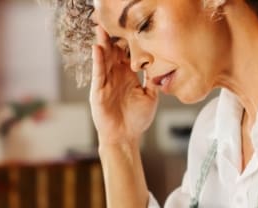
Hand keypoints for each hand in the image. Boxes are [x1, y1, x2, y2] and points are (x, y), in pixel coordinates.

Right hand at [90, 26, 158, 145]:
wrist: (126, 137)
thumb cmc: (137, 119)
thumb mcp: (150, 97)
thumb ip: (152, 80)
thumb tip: (161, 65)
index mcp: (128, 75)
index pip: (127, 54)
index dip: (128, 41)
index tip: (131, 27)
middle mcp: (116, 76)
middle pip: (113, 52)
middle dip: (113, 37)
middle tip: (112, 21)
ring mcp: (106, 82)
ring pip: (104, 59)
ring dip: (103, 44)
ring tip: (102, 29)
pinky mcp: (97, 90)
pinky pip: (97, 73)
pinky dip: (97, 61)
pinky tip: (97, 49)